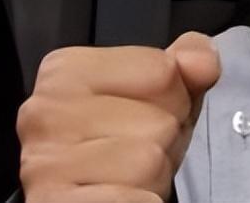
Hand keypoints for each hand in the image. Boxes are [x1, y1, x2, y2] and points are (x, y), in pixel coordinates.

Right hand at [16, 31, 221, 202]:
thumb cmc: (115, 154)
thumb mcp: (155, 102)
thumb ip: (182, 68)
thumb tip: (203, 60)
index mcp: (65, 72)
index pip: (161, 70)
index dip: (170, 100)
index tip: (141, 116)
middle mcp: (46, 112)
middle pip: (158, 119)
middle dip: (161, 144)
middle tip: (133, 155)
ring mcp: (47, 162)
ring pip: (148, 161)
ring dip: (151, 179)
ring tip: (125, 180)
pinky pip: (134, 200)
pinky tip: (119, 198)